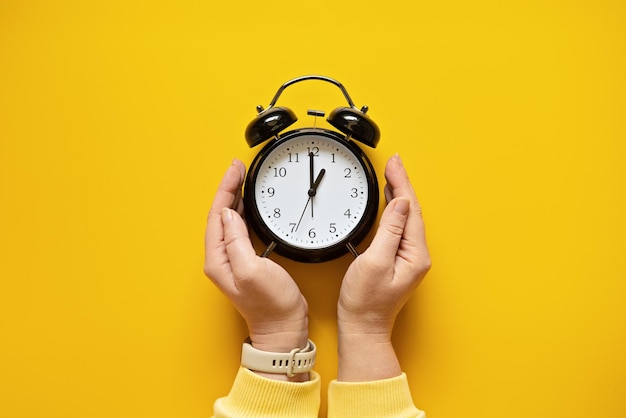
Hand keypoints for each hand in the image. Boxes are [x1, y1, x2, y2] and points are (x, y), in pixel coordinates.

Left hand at [204, 159, 308, 380]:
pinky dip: (245, 211)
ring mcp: (235, 259)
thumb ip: (236, 240)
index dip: (226, 188)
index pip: (217, 214)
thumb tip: (228, 213)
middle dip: (229, 188)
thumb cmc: (270, 304)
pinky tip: (251, 205)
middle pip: (221, 214)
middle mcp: (222, 258)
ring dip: (236, 197)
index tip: (235, 169)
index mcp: (218, 258)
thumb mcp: (251, 269)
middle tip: (239, 168)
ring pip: (230, 219)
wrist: (284, 326)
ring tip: (243, 179)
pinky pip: (242, 228)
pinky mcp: (249, 260)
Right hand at [337, 154, 430, 380]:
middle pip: (412, 210)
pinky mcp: (399, 260)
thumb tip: (400, 203)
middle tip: (392, 162)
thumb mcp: (374, 262)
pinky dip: (395, 209)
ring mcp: (409, 258)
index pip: (410, 209)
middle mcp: (417, 254)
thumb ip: (389, 231)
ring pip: (407, 217)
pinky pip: (400, 227)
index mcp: (415, 253)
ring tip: (392, 175)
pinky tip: (390, 202)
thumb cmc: (365, 301)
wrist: (362, 326)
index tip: (394, 164)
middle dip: (402, 183)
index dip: (402, 183)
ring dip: (399, 194)